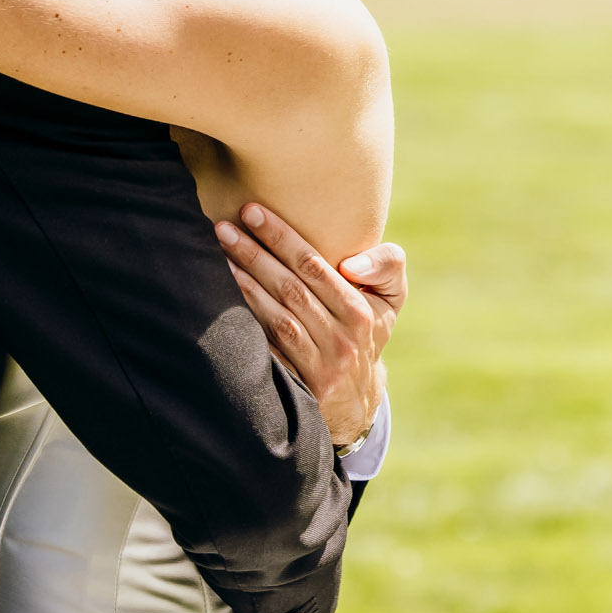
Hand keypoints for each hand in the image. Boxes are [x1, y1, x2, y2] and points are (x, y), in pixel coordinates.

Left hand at [216, 202, 405, 451]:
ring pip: (276, 318)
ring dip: (244, 286)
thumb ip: (386, 265)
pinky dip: (246, 324)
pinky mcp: (298, 386)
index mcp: (360, 312)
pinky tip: (222, 300)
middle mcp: (341, 339)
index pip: (314, 266)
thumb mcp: (391, 298)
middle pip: (290, 288)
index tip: (252, 212)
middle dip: (254, 254)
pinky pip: (267, 350)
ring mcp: (319, 366)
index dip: (281, 237)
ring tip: (219, 257)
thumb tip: (352, 264)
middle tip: (223, 228)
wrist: (356, 400)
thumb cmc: (368, 331)